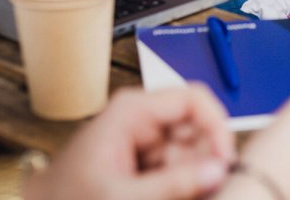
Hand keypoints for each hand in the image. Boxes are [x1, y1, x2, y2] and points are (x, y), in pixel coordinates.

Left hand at [27, 85, 233, 199]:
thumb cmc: (64, 197)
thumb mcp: (122, 195)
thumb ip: (173, 183)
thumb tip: (217, 169)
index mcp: (133, 111)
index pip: (194, 99)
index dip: (216, 127)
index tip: (225, 161)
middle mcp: (142, 120)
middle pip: (196, 130)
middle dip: (203, 163)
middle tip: (204, 191)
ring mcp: (144, 143)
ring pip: (191, 156)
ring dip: (192, 179)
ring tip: (175, 195)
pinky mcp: (144, 165)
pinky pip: (177, 171)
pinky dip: (180, 187)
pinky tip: (170, 196)